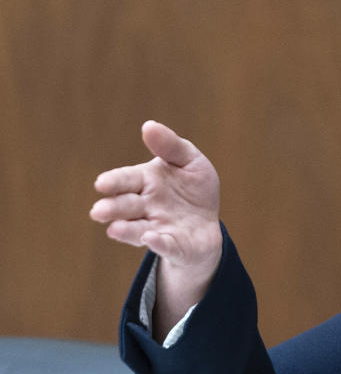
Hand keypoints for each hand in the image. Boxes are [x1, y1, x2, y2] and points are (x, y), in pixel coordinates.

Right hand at [90, 121, 221, 322]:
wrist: (208, 224)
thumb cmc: (194, 189)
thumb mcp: (190, 161)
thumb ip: (171, 146)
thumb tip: (148, 126)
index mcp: (146, 182)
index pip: (126, 180)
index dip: (114, 182)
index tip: (102, 184)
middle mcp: (146, 207)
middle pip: (126, 206)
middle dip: (113, 208)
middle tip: (99, 211)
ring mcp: (158, 228)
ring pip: (137, 230)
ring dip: (126, 230)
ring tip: (114, 229)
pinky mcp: (174, 246)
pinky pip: (166, 245)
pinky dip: (159, 243)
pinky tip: (152, 239)